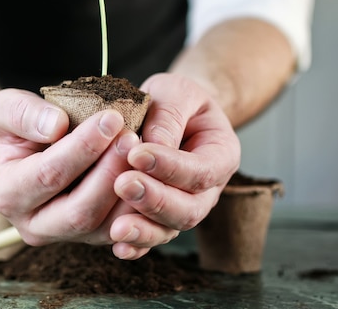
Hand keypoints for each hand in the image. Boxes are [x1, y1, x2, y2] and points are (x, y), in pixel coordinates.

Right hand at [0, 88, 140, 246]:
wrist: (28, 147)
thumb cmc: (18, 127)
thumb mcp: (6, 108)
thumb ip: (23, 113)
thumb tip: (56, 125)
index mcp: (7, 193)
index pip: (49, 174)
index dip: (83, 147)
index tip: (110, 118)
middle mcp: (32, 224)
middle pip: (78, 211)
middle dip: (109, 172)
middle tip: (131, 137)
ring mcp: (63, 236)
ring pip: (103, 226)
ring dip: (127, 190)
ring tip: (142, 151)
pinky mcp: (90, 238)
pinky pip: (119, 230)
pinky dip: (137, 207)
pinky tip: (149, 174)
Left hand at [110, 73, 240, 258]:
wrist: (172, 114)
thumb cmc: (176, 101)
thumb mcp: (176, 91)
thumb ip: (169, 114)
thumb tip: (154, 145)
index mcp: (219, 155)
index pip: (201, 170)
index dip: (170, 167)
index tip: (137, 154)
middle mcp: (206, 189)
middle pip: (189, 209)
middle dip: (156, 200)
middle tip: (124, 184)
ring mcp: (183, 207)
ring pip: (170, 229)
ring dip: (143, 229)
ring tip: (117, 226)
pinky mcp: (158, 218)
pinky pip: (151, 238)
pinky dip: (136, 245)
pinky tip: (118, 245)